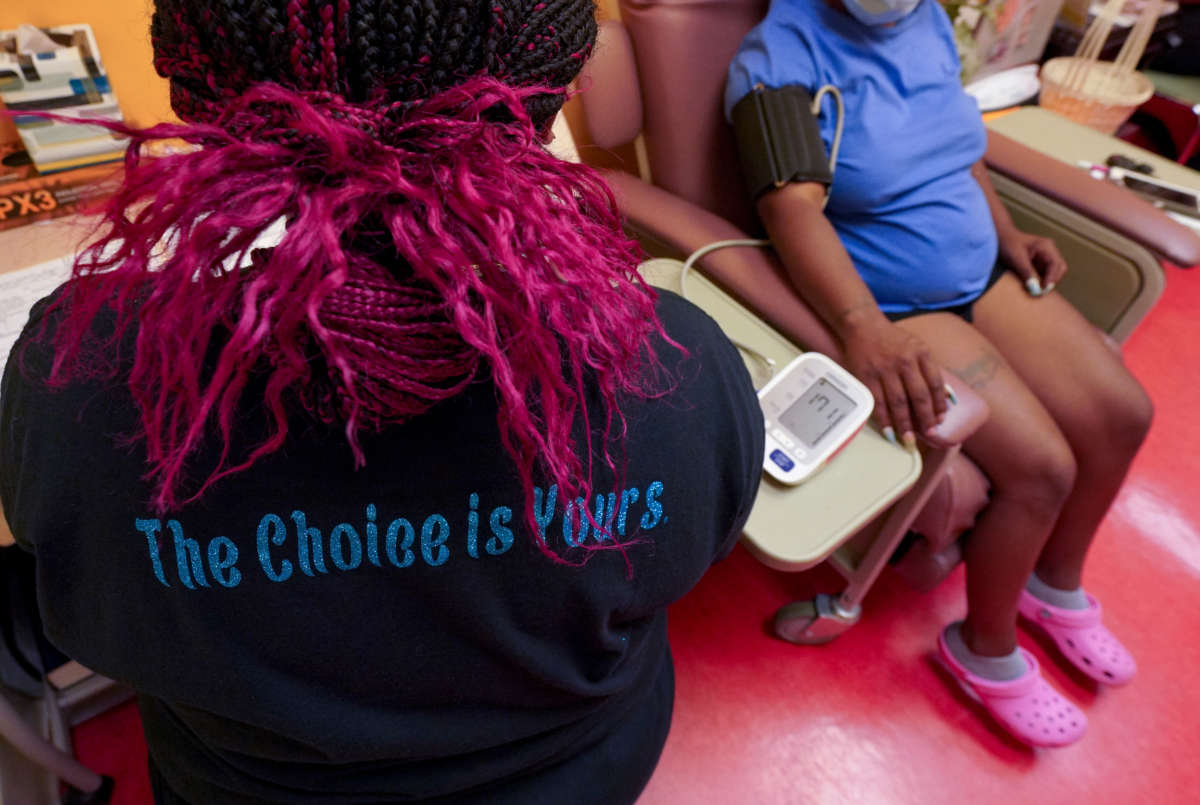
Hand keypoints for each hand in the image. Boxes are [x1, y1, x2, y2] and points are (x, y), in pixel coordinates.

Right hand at [840, 316, 947, 446]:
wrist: (864, 326)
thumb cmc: (893, 340)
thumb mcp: (918, 348)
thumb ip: (931, 370)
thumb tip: (947, 397)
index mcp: (921, 353)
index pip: (935, 383)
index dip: (939, 404)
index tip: (941, 420)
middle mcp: (904, 361)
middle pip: (918, 396)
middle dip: (925, 418)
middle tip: (928, 434)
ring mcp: (884, 369)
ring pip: (898, 402)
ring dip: (904, 423)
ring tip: (909, 439)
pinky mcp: (866, 375)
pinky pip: (877, 401)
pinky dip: (883, 418)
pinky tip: (888, 431)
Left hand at [998, 230, 1067, 296]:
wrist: (1000, 238)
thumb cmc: (1008, 244)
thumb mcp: (1016, 259)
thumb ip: (1027, 273)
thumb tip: (1036, 289)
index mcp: (1046, 246)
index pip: (1056, 264)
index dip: (1052, 278)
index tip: (1044, 289)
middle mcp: (1049, 251)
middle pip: (1059, 269)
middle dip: (1052, 281)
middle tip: (1040, 292)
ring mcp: (1046, 257)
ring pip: (1054, 273)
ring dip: (1046, 282)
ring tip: (1034, 289)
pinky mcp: (1040, 263)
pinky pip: (1046, 274)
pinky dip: (1041, 281)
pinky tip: (1031, 285)